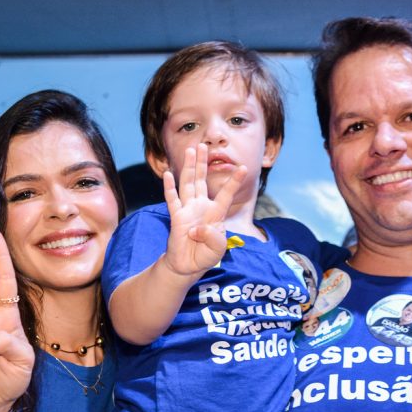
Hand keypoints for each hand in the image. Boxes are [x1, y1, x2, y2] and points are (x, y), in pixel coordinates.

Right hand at [163, 144, 247, 277]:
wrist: (187, 266)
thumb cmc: (205, 255)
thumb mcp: (218, 249)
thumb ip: (214, 239)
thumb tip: (198, 228)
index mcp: (215, 213)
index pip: (226, 194)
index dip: (234, 181)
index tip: (243, 167)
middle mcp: (201, 207)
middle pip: (202, 180)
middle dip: (203, 163)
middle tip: (204, 145)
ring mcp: (188, 210)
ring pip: (188, 184)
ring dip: (189, 167)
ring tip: (190, 150)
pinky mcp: (176, 217)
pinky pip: (172, 199)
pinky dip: (169, 187)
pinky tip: (168, 173)